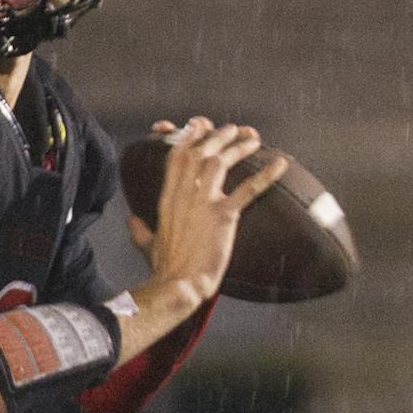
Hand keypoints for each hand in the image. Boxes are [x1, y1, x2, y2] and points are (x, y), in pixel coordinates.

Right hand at [129, 116, 288, 306]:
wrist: (178, 285)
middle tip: (233, 130)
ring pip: (219, 162)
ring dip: (238, 147)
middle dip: (217, 136)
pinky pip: (248, 189)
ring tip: (252, 139)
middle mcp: (183, 195)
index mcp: (167, 199)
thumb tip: (131, 221)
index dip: (189, 137)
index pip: (176, 157)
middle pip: (199, 152)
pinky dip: (266, 175)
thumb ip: (140, 229)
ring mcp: (202, 203)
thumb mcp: (147, 243)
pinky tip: (281, 163)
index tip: (200, 127)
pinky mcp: (223, 215)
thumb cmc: (165, 268)